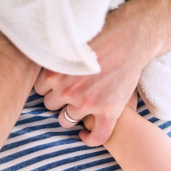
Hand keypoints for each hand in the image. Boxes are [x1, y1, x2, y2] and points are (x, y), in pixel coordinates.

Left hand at [34, 5, 156, 146]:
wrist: (132, 37)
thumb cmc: (101, 33)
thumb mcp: (68, 43)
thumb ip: (54, 56)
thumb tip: (37, 51)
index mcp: (55, 73)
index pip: (39, 89)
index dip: (48, 87)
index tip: (55, 84)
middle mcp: (68, 90)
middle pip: (51, 105)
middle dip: (58, 100)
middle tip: (70, 92)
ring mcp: (88, 103)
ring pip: (66, 121)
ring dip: (70, 116)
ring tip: (79, 107)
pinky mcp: (109, 111)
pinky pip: (97, 135)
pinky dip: (90, 138)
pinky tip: (85, 134)